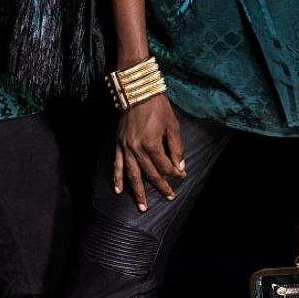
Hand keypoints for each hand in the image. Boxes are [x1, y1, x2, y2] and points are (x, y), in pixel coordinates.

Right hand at [114, 93, 185, 211]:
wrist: (137, 90)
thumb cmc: (157, 105)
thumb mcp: (172, 125)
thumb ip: (176, 147)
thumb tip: (180, 166)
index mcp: (152, 144)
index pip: (165, 166)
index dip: (174, 173)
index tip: (182, 175)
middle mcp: (137, 149)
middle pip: (150, 173)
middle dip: (161, 186)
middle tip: (169, 197)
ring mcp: (126, 147)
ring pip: (132, 174)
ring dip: (137, 191)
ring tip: (141, 207)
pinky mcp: (119, 143)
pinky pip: (117, 164)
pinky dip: (117, 177)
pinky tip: (118, 189)